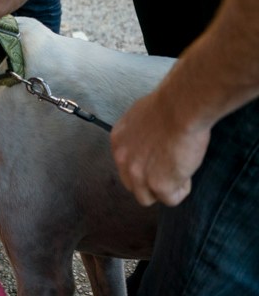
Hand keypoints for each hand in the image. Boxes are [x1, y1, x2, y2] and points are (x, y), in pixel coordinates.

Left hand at [111, 89, 209, 206]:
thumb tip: (148, 142)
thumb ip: (138, 135)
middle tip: (169, 169)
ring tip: (179, 173)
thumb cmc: (169, 106)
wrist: (180, 108)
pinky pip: (171, 199)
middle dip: (150, 181)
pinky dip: (182, 189)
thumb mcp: (140, 118)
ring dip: (163, 190)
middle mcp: (123, 160)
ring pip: (147, 198)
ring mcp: (138, 174)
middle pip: (132, 185)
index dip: (144, 165)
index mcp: (118, 142)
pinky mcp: (159, 185)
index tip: (159, 159)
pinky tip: (187, 174)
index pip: (125, 166)